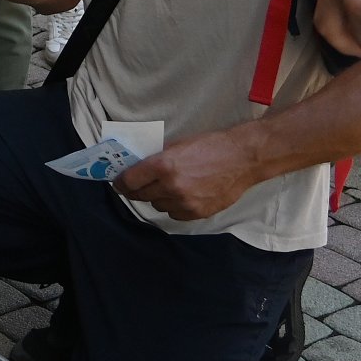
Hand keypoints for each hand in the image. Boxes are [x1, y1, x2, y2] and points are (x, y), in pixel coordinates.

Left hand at [115, 130, 258, 220]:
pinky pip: (175, 214)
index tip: (118, 183)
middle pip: (141, 195)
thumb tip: (138, 167)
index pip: (130, 180)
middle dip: (135, 191)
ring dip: (156, 198)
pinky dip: (173, 207)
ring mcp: (185, 202)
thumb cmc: (209, 146)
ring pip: (158, 206)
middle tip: (135, 187)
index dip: (120, 183)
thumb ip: (156, 159)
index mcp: (163, 165)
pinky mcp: (198, 213)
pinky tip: (179, 197)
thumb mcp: (176, 145)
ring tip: (164, 189)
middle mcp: (171, 186)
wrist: (242, 159)